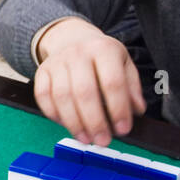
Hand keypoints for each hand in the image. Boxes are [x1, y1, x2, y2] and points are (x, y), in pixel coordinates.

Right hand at [33, 18, 146, 146]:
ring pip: (62, 97)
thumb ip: (132, 88)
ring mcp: (57, 62)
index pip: (112, 82)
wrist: (72, 39)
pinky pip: (43, 97)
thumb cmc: (102, 59)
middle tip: (103, 141)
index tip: (123, 129)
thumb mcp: (124, 65)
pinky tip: (67, 126)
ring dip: (75, 124)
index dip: (118, 109)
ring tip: (87, 139)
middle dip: (95, 122)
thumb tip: (137, 111)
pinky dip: (54, 115)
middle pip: (84, 91)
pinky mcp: (41, 71)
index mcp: (103, 49)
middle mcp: (78, 53)